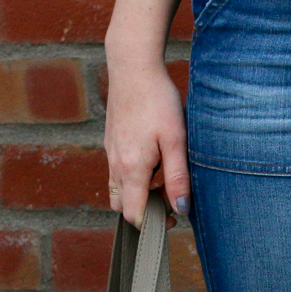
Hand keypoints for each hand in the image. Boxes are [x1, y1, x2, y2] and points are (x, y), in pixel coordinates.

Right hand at [104, 55, 190, 227]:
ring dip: (138, 192)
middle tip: (168, 196)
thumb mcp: (176, 140)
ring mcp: (109, 153)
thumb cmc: (159, 101)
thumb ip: (177, 178)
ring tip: (161, 173)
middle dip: (143, 210)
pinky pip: (116, 171)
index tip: (171, 218)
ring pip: (118, 189)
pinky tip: (152, 156)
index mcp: (131, 168)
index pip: (133, 214)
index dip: (151, 224)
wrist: (133, 67)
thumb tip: (181, 210)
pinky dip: (132, 176)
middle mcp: (115, 165)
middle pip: (122, 206)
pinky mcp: (110, 142)